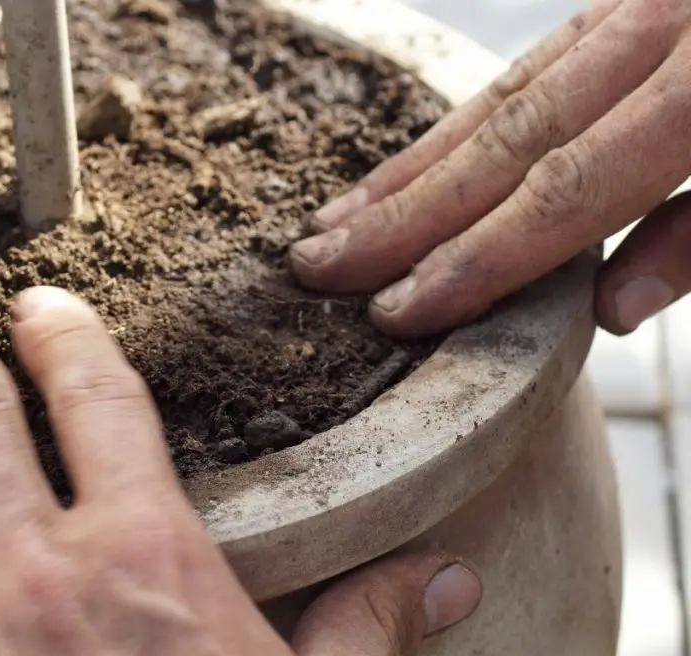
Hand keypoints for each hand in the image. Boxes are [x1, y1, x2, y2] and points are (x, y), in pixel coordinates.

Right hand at [290, 0, 690, 337]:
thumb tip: (611, 305)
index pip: (568, 186)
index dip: (477, 255)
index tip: (397, 308)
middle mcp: (664, 25)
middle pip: (508, 134)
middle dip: (405, 212)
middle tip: (317, 265)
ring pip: (502, 91)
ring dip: (412, 166)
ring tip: (337, 220)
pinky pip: (531, 61)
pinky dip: (465, 118)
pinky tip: (417, 159)